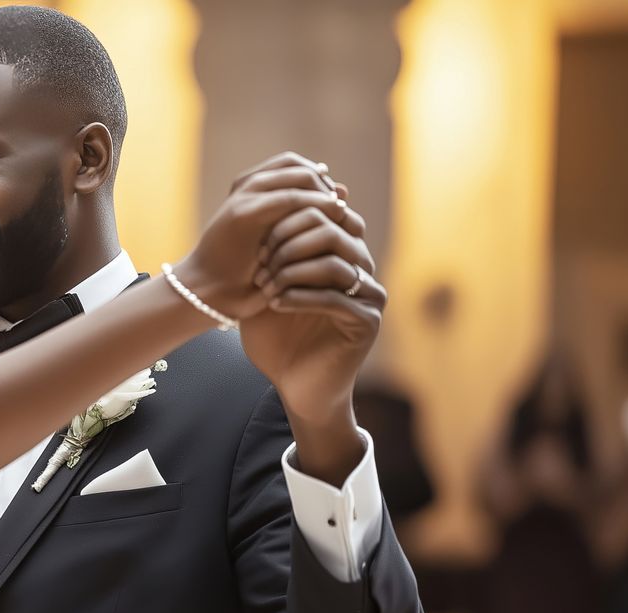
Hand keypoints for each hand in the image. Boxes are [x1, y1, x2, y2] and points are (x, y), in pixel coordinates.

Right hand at [174, 152, 349, 317]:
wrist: (207, 294)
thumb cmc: (244, 274)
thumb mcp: (279, 239)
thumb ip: (302, 215)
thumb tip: (343, 190)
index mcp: (248, 192)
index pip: (292, 166)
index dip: (318, 178)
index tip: (336, 199)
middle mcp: (244, 189)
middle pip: (295, 165)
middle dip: (321, 181)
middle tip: (339, 202)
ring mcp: (242, 198)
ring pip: (295, 174)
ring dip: (321, 188)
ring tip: (339, 208)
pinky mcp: (243, 214)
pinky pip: (288, 197)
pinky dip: (313, 202)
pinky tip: (332, 214)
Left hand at [243, 201, 385, 426]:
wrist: (292, 386)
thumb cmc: (277, 338)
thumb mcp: (265, 290)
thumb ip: (269, 254)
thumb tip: (262, 212)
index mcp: (342, 256)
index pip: (325, 216)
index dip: (288, 224)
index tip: (257, 246)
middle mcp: (362, 270)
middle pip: (333, 231)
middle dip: (289, 244)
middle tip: (261, 265)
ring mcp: (370, 296)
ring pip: (335, 262)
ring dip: (293, 271)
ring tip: (265, 287)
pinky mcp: (368, 322)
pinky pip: (335, 298)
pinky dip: (300, 297)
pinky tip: (276, 304)